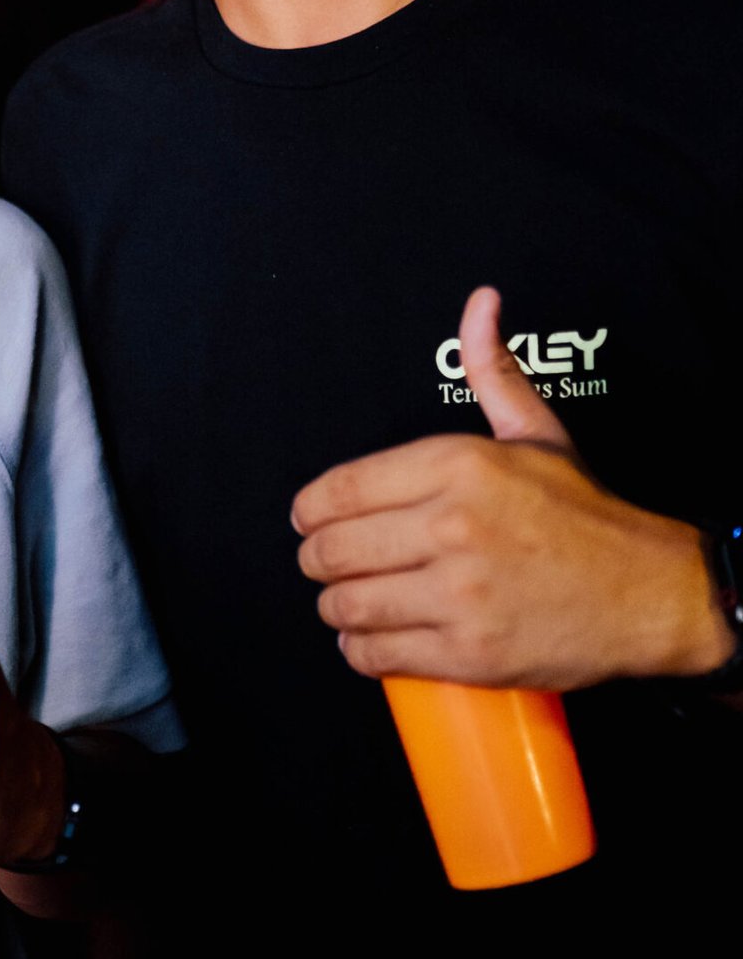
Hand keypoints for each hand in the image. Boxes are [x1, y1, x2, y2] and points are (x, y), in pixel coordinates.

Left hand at [293, 287, 728, 688]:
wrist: (650, 592)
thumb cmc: (585, 515)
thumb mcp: (535, 432)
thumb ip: (491, 369)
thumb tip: (480, 303)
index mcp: (458, 466)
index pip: (340, 489)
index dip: (309, 510)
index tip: (307, 519)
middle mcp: (453, 526)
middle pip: (332, 549)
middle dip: (317, 559)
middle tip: (326, 562)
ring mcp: (459, 594)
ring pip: (346, 604)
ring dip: (335, 606)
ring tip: (347, 599)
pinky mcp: (468, 653)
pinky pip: (376, 655)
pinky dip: (360, 650)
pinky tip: (369, 637)